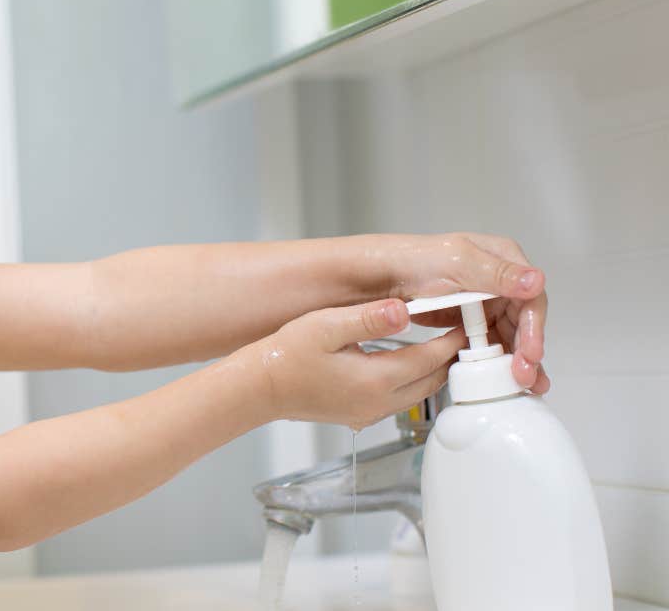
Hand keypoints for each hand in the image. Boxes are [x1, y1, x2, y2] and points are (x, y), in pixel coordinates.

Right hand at [245, 299, 466, 430]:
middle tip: (462, 331)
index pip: (431, 358)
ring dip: (433, 370)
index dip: (452, 338)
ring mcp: (370, 413)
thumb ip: (368, 318)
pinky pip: (400, 399)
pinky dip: (413, 380)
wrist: (260, 388)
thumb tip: (404, 310)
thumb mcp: (325, 326)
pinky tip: (408, 362)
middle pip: (433, 380)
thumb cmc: (286, 356)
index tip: (466, 320)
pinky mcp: (360, 415)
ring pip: (419, 392)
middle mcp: (379, 402)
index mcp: (376, 379)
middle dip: (451, 356)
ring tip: (441, 343)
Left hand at [369, 233, 549, 394]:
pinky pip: (490, 342)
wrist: (379, 274)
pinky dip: (498, 360)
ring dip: (518, 360)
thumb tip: (535, 281)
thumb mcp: (456, 262)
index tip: (530, 353)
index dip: (534, 327)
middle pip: (524, 321)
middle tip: (525, 377)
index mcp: (503, 259)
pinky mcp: (469, 320)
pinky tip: (504, 378)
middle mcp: (499, 281)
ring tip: (523, 385)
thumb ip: (496, 273)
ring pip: (511, 335)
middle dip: (528, 351)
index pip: (531, 298)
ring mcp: (485, 301)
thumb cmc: (412, 259)